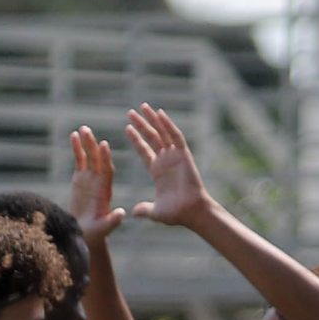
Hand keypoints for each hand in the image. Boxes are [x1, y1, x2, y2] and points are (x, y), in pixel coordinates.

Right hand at [69, 127, 125, 244]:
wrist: (85, 233)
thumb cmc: (95, 233)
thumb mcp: (105, 228)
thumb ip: (113, 220)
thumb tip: (122, 214)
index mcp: (106, 190)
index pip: (106, 170)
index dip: (105, 158)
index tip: (104, 145)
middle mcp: (100, 181)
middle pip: (97, 160)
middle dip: (93, 145)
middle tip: (88, 131)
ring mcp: (90, 178)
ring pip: (89, 156)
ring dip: (86, 142)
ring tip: (82, 129)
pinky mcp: (80, 178)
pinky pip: (79, 160)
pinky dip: (77, 148)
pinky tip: (73, 135)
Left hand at [123, 104, 210, 227]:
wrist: (191, 211)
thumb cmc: (176, 213)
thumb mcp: (155, 211)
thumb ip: (144, 209)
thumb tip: (133, 212)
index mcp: (157, 171)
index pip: (144, 150)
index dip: (136, 139)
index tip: (127, 128)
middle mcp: (165, 160)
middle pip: (151, 137)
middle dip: (141, 124)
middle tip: (130, 112)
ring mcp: (174, 156)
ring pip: (161, 133)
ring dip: (152, 119)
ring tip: (142, 106)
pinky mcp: (183, 154)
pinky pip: (175, 136)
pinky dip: (168, 124)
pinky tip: (160, 113)